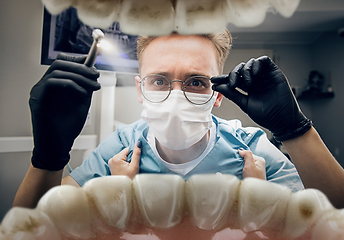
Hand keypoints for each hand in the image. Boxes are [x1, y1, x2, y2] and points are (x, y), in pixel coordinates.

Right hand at [30, 53, 100, 170]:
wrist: (59, 146)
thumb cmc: (68, 127)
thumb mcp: (82, 103)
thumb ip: (85, 87)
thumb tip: (93, 71)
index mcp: (54, 85)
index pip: (62, 63)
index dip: (78, 60)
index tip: (93, 64)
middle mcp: (44, 85)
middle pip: (60, 63)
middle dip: (81, 67)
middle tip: (96, 75)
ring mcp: (39, 91)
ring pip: (57, 70)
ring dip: (79, 75)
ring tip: (93, 85)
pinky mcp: (37, 99)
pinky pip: (52, 83)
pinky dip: (70, 84)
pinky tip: (82, 93)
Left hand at [108, 141, 141, 178]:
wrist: (123, 189)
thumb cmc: (128, 179)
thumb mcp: (134, 166)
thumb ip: (136, 153)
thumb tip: (138, 143)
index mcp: (116, 158)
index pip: (128, 149)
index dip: (133, 154)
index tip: (135, 161)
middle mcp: (112, 159)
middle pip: (125, 153)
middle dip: (130, 158)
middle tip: (132, 166)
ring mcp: (111, 163)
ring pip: (123, 157)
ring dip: (127, 161)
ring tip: (129, 169)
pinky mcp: (112, 166)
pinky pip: (120, 161)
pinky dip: (124, 164)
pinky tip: (126, 170)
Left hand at [211, 56, 311, 141]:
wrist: (282, 119)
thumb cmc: (265, 115)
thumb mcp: (245, 104)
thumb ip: (232, 94)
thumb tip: (217, 87)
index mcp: (247, 88)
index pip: (233, 80)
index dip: (223, 79)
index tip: (213, 80)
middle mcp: (255, 80)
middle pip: (240, 70)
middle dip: (233, 74)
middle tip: (232, 84)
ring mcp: (264, 76)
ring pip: (250, 64)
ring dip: (245, 70)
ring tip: (247, 83)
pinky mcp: (274, 72)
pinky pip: (264, 61)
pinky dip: (257, 64)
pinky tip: (254, 73)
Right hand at [239, 149, 265, 179]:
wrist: (255, 193)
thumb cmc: (254, 179)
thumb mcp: (250, 165)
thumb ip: (247, 155)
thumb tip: (241, 149)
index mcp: (260, 160)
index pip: (248, 154)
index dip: (241, 156)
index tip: (237, 161)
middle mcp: (258, 164)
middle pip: (246, 159)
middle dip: (240, 162)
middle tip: (236, 166)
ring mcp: (255, 170)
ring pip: (244, 165)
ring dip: (240, 167)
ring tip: (237, 170)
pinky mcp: (252, 175)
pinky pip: (245, 170)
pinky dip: (241, 171)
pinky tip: (239, 174)